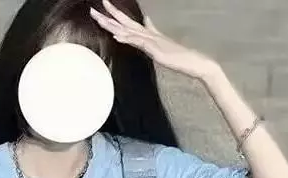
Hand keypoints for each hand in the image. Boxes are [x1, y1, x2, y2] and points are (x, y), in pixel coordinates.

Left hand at [91, 0, 219, 80]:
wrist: (193, 62)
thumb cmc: (178, 56)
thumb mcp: (160, 46)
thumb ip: (152, 35)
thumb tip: (147, 23)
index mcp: (148, 34)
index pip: (128, 22)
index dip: (115, 14)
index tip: (104, 5)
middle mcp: (147, 34)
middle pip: (124, 23)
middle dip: (109, 16)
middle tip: (93, 10)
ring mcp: (151, 40)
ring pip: (128, 30)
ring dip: (113, 25)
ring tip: (100, 19)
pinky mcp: (154, 49)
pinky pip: (138, 43)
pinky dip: (127, 39)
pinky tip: (117, 36)